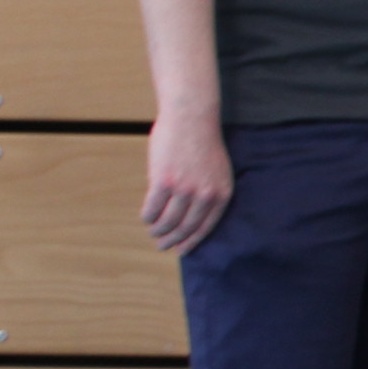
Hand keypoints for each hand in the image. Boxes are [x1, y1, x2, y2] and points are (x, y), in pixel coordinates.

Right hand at [141, 109, 233, 255]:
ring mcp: (184, 189)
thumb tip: (192, 215)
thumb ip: (208, 192)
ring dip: (158, 230)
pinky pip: (152, 208)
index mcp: (221, 193)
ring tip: (153, 232)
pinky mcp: (164, 181)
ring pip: (167, 220)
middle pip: (186, 227)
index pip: (206, 227)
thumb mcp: (217, 171)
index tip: (182, 250)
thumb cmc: (202, 142)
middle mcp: (205, 195)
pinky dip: (147, 216)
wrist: (192, 118)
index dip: (193, 241)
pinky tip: (146, 217)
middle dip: (173, 240)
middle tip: (162, 245)